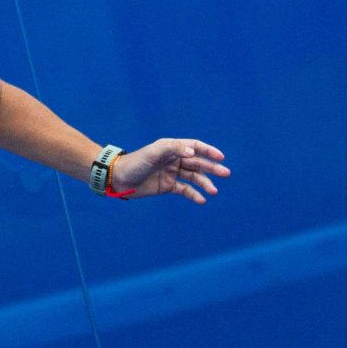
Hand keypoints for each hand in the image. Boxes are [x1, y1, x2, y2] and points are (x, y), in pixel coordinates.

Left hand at [111, 139, 229, 203]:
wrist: (119, 179)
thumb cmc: (136, 162)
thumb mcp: (153, 152)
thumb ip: (173, 149)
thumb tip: (192, 152)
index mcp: (171, 148)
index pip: (195, 147)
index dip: (208, 151)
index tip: (220, 157)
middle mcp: (174, 160)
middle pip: (198, 163)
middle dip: (212, 168)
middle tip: (226, 174)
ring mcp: (171, 173)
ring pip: (194, 178)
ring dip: (205, 184)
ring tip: (214, 191)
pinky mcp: (168, 186)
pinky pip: (185, 190)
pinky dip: (194, 195)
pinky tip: (202, 200)